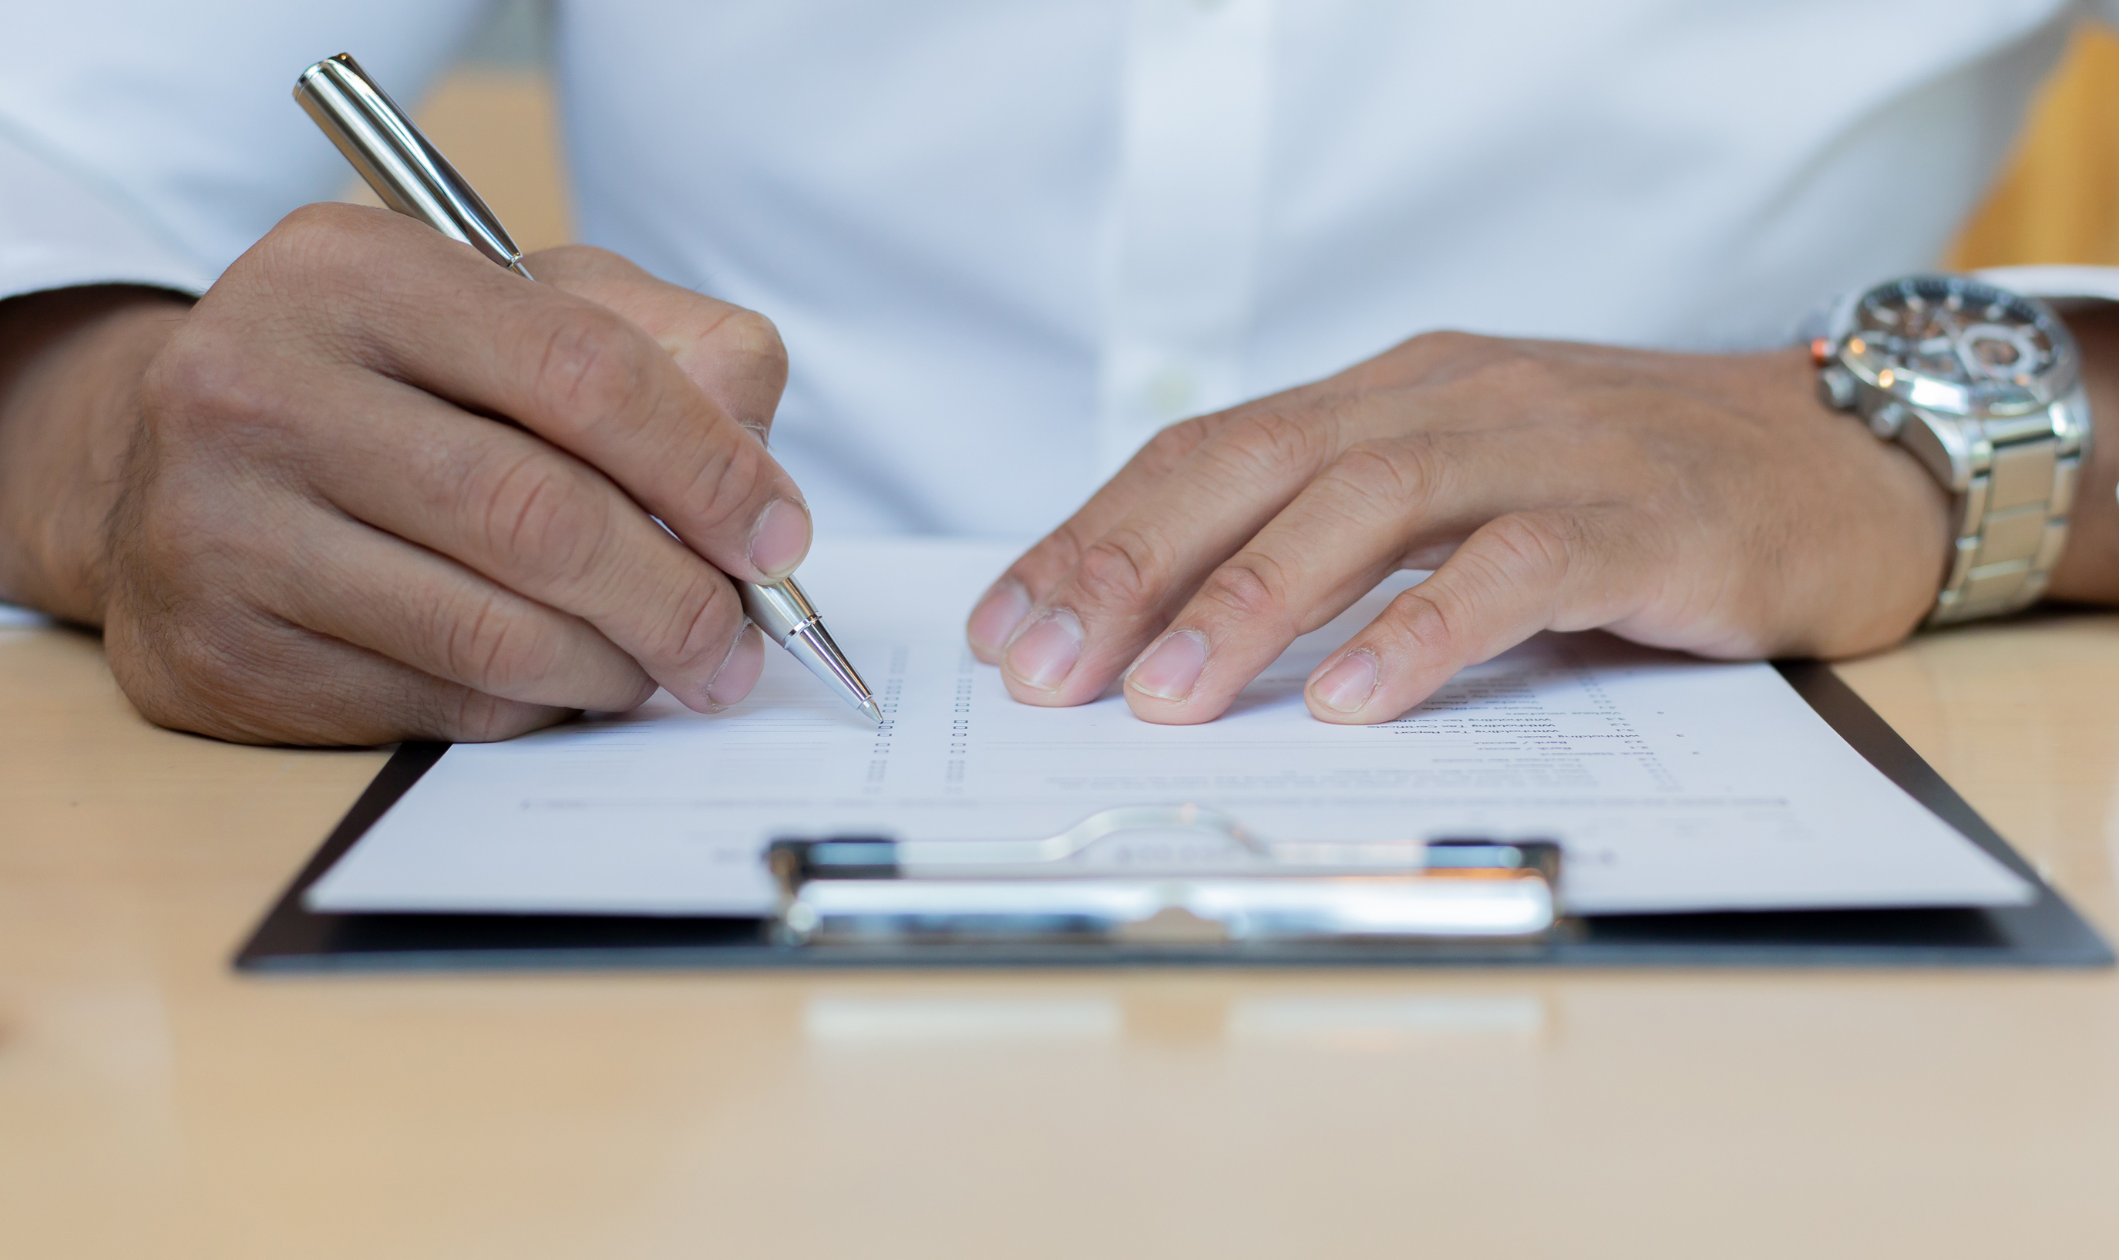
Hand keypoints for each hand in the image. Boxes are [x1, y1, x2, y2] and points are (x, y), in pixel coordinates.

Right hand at [0, 203, 802, 744]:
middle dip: (676, 598)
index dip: (709, 466)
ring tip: (663, 667)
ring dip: (616, 669)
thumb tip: (758, 464)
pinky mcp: (215, 654)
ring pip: (493, 633)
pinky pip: (435, 704)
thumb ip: (662, 348)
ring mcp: (219, 527)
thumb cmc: (389, 384)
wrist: (165, 467)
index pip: (583, 371)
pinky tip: (560, 684)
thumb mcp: (516, 310)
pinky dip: (533, 709)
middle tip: (739, 644)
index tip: (779, 537)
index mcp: (349, 269)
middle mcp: (256, 385)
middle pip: (540, 517)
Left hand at [966, 332, 1955, 724]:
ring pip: (1364, 505)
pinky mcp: (1638, 516)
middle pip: (1255, 465)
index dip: (1095, 536)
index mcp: (1389, 396)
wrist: (1846, 462)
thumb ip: (1343, 541)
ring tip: (1165, 700)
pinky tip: (1354, 698)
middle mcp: (1447, 401)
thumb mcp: (1464, 495)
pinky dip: (1422, 631)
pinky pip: (1511, 568)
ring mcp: (1542, 448)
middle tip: (1045, 669)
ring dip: (1250, 605)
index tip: (1008, 626)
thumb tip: (1176, 634)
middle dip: (1131, 566)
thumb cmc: (1632, 495)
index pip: (1207, 453)